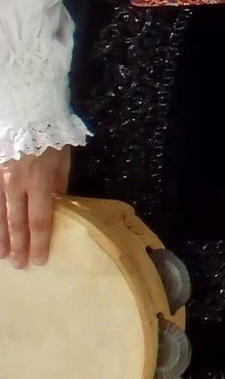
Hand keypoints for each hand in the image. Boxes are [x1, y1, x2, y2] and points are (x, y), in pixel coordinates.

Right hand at [1, 147, 70, 267]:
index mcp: (39, 182)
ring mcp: (0, 180)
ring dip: (1, 238)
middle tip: (19, 266)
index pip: (40, 219)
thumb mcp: (63, 159)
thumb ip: (60, 184)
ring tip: (3, 256)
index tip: (40, 259)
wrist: (27, 113)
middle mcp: (16, 185)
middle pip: (17, 223)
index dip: (39, 242)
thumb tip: (59, 205)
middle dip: (19, 246)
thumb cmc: (50, 135)